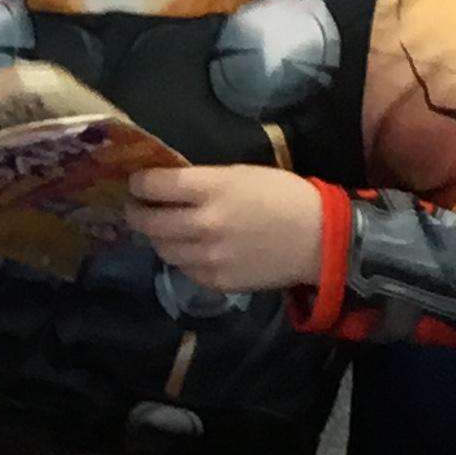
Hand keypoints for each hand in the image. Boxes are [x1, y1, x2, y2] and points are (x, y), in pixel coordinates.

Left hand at [126, 165, 327, 292]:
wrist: (318, 239)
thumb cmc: (283, 196)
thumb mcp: (241, 173)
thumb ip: (201, 180)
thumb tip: (167, 184)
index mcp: (211, 189)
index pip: (154, 186)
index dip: (139, 184)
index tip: (136, 183)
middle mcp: (203, 224)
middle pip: (148, 221)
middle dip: (136, 212)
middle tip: (136, 207)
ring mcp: (207, 257)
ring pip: (162, 249)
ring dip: (157, 237)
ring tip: (162, 229)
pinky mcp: (215, 281)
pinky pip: (184, 269)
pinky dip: (181, 258)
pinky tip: (190, 249)